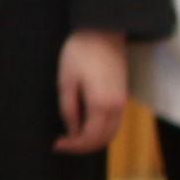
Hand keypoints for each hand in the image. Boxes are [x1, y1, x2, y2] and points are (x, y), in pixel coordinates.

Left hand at [52, 29, 131, 156]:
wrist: (103, 32)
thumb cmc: (80, 53)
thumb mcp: (66, 81)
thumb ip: (69, 109)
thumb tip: (71, 130)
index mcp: (101, 105)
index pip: (89, 137)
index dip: (73, 146)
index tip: (56, 145)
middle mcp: (117, 107)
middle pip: (103, 140)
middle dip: (83, 147)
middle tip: (62, 145)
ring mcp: (123, 102)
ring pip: (111, 133)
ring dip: (93, 140)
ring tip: (71, 138)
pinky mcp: (123, 95)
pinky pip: (114, 122)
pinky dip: (101, 130)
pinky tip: (85, 126)